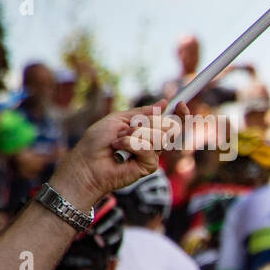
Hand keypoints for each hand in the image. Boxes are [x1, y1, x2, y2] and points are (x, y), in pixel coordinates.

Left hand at [48, 104, 183, 209]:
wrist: (87, 163)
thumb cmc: (97, 142)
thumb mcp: (118, 119)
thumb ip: (141, 113)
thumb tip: (163, 104)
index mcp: (146, 131)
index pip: (171, 122)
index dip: (180, 113)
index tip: (182, 103)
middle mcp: (152, 143)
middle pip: (169, 127)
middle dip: (148, 123)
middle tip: (129, 128)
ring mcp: (152, 155)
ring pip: (159, 136)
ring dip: (135, 134)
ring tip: (118, 141)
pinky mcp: (149, 166)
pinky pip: (149, 148)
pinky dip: (131, 145)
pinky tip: (119, 149)